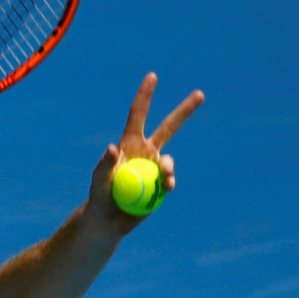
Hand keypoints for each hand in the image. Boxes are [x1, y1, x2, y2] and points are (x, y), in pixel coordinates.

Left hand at [86, 73, 203, 232]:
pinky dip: (169, 183)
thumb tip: (113, 147)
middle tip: (200, 94)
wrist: (109, 221)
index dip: (145, 96)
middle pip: (169, 127)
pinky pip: (170, 180)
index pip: (138, 115)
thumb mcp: (98, 181)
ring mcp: (155, 167)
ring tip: (164, 177)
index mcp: (130, 143)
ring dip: (168, 166)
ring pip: (169, 159)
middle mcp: (146, 151)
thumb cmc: (99, 198)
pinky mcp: (162, 184)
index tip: (152, 76)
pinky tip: (164, 189)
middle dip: (184, 110)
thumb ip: (104, 165)